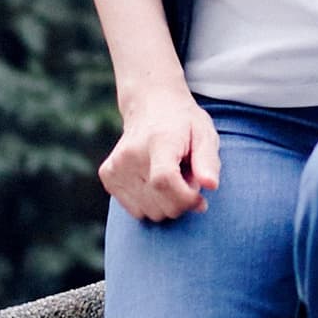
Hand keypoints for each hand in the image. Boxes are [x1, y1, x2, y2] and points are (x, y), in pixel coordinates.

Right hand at [99, 89, 222, 223]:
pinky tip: (154, 181)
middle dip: (181, 201)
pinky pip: (136, 211)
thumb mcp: (204, 134)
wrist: (150, 105)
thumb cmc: (183, 123)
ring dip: (166, 203)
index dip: (186, 198)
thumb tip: (210, 185)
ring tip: (171, 178)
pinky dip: (150, 203)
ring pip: (149, 213)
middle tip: (186, 180)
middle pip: (159, 204)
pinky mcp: (107, 175)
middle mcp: (131, 154)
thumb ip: (208, 161)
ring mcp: (115, 166)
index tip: (200, 199)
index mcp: (158, 141)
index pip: (164, 181)